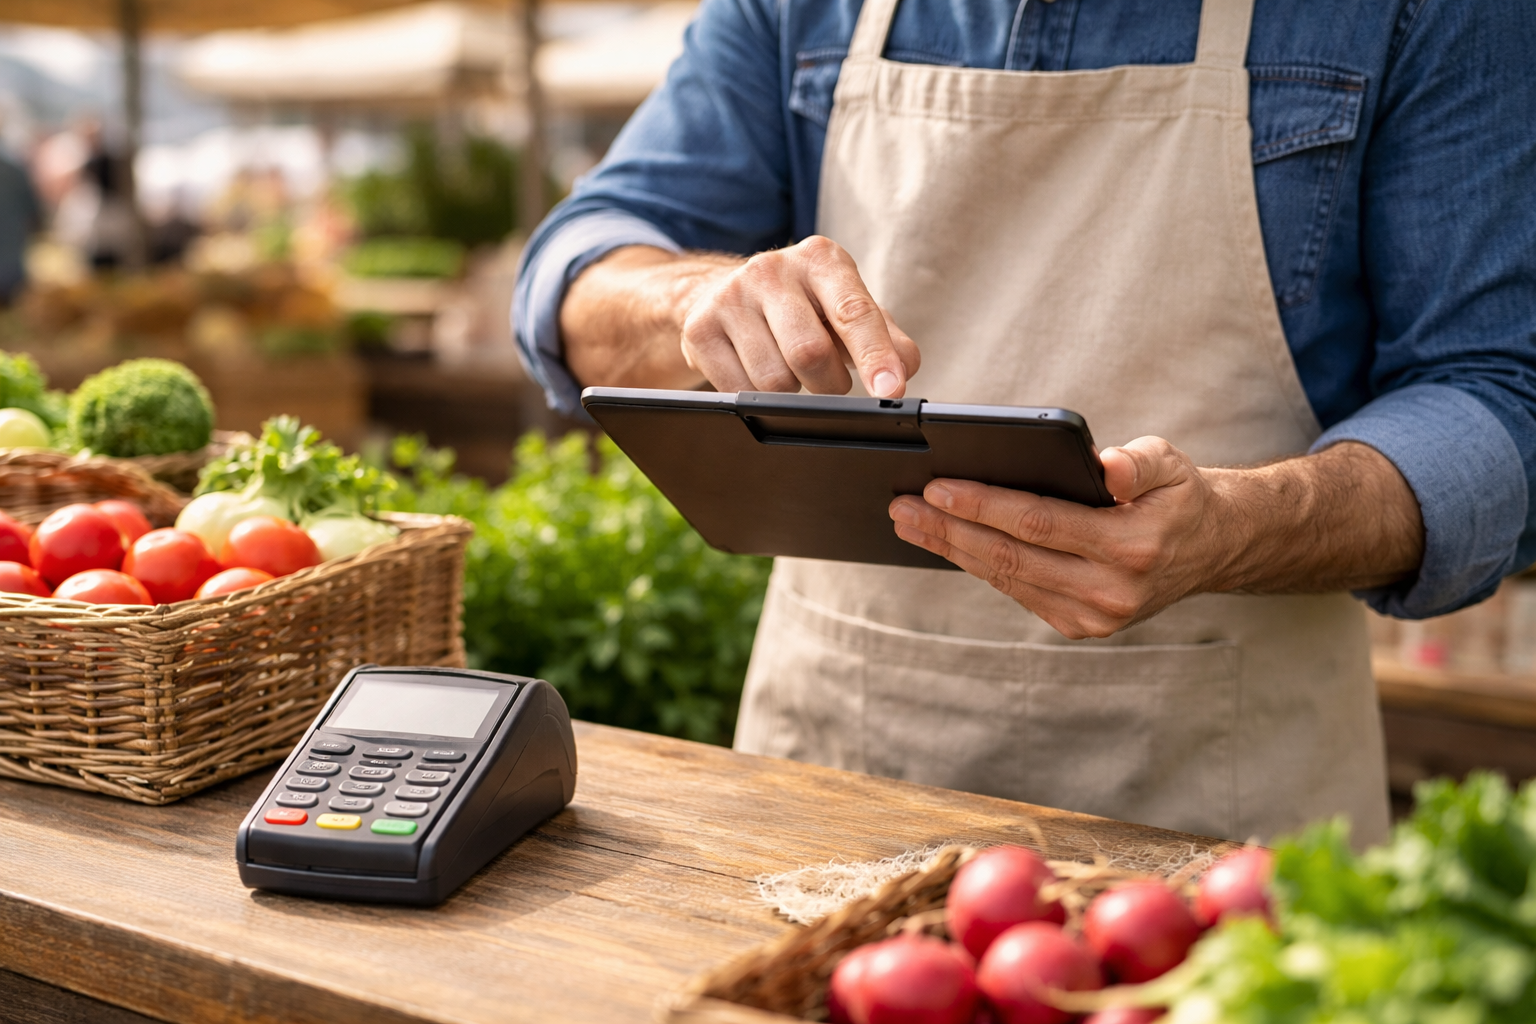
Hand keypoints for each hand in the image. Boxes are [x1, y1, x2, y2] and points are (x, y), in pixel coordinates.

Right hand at [561, 237, 918, 397]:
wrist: (722, 293)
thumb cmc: (803, 308)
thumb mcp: (849, 311)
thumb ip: (887, 339)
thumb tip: (903, 371)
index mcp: (822, 260)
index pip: (854, 312)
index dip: (875, 356)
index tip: (890, 390)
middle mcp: (773, 268)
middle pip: (810, 353)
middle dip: (829, 386)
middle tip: (829, 384)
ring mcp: (731, 297)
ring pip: (774, 380)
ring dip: (792, 394)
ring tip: (790, 372)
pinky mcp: (699, 328)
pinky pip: (739, 390)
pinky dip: (757, 398)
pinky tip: (756, 373)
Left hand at [888, 437, 1224, 638]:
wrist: (1212, 549)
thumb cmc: (1179, 496)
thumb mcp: (1171, 464)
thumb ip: (1139, 461)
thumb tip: (1107, 465)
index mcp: (1131, 548)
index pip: (1038, 523)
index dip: (982, 505)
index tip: (935, 487)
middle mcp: (1110, 592)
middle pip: (1010, 557)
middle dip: (949, 530)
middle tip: (901, 506)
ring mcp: (1092, 616)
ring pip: (1006, 579)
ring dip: (952, 549)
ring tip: (908, 522)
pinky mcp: (1079, 626)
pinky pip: (1017, 591)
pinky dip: (977, 565)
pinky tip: (947, 541)